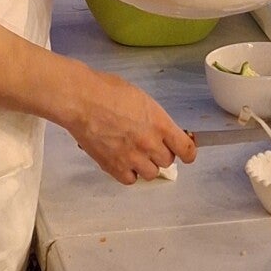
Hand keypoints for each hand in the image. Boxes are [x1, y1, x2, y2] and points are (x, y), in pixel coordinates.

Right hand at [65, 66, 195, 184]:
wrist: (82, 100)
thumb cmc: (108, 90)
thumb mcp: (141, 98)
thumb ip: (155, 118)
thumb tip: (160, 129)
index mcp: (160, 124)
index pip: (186, 149)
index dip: (188, 152)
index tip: (186, 152)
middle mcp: (150, 144)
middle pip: (167, 161)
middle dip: (160, 153)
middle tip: (149, 145)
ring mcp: (132, 158)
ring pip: (151, 173)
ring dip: (146, 165)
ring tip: (134, 153)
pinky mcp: (113, 167)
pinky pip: (130, 180)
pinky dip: (128, 173)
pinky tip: (122, 161)